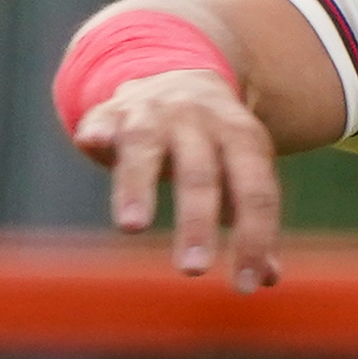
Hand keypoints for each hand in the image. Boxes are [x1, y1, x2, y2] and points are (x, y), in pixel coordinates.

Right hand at [73, 66, 285, 288]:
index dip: (254, 238)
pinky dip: (97, 131)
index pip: (256, 191)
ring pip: (146, 146)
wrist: (177, 74)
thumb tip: (267, 279)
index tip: (245, 285)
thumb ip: (253, 224)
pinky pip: (102, 120)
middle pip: (201, 172)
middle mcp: (200, 122)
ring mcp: (153, 113)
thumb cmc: (214, 145)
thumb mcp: (242, 174)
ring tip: (133, 227)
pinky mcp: (111, 112)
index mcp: (243, 139)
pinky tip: (91, 143)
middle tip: (194, 270)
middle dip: (198, 222)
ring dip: (138, 185)